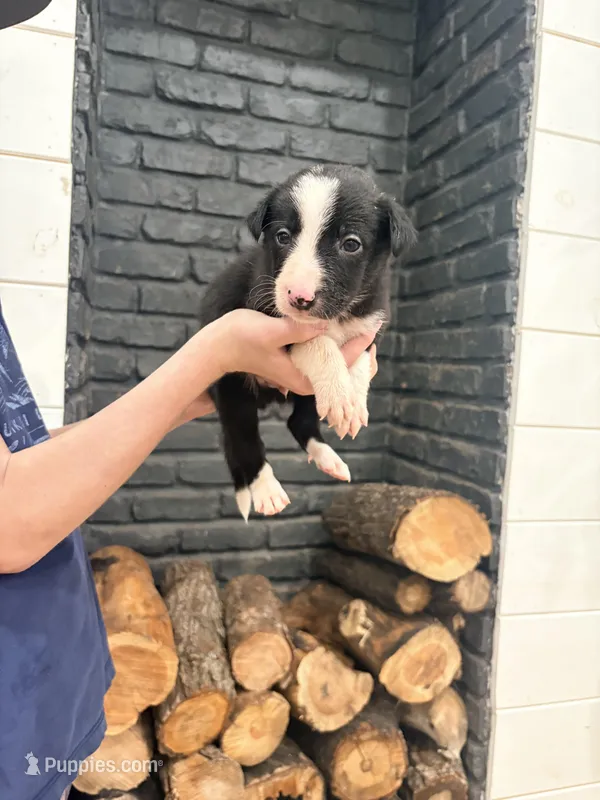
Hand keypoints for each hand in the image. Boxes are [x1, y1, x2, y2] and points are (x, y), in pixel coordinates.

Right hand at [178, 311, 378, 423]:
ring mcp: (299, 372)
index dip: (359, 346)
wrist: (217, 347)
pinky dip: (332, 346)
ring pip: (332, 364)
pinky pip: (321, 358)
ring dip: (346, 347)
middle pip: (341, 370)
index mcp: (303, 378)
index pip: (341, 364)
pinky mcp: (294, 363)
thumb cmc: (240, 338)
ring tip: (363, 328)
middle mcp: (304, 380)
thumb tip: (326, 323)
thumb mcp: (271, 331)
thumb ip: (299, 329)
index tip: (374, 328)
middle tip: (375, 326)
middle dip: (358, 350)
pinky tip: (339, 329)